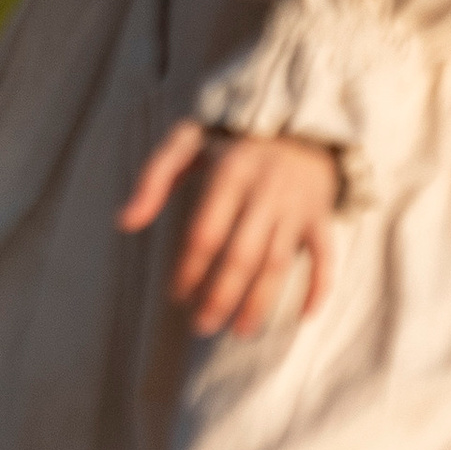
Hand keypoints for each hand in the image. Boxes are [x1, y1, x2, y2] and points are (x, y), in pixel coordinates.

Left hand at [118, 121, 340, 337]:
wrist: (299, 118)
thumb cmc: (233, 137)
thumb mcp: (187, 142)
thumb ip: (154, 178)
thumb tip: (125, 221)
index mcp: (231, 172)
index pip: (205, 233)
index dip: (189, 269)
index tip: (177, 295)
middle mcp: (266, 191)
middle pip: (241, 256)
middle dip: (220, 297)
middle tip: (201, 326)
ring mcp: (297, 205)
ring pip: (278, 263)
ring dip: (260, 302)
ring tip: (240, 331)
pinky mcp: (321, 214)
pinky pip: (326, 255)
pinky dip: (320, 287)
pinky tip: (303, 316)